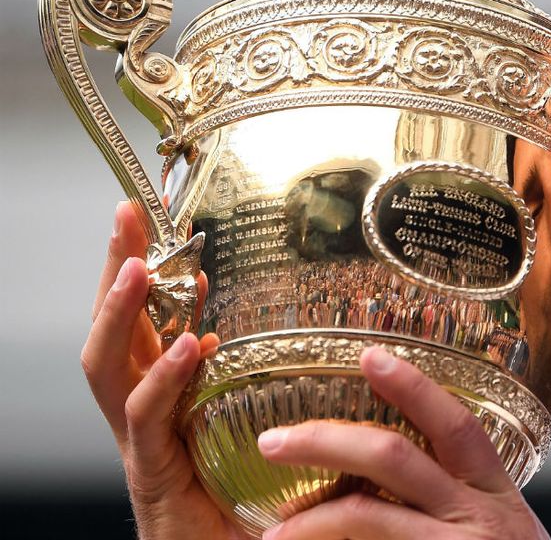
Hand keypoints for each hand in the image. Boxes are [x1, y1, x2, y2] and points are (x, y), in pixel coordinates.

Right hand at [82, 202, 247, 539]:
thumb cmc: (247, 498)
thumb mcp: (255, 422)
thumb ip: (256, 381)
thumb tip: (274, 331)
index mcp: (166, 394)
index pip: (144, 319)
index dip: (141, 268)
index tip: (147, 217)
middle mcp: (143, 411)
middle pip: (114, 329)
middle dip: (115, 270)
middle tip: (125, 218)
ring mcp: (141, 441)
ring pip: (109, 367)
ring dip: (120, 315)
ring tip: (136, 269)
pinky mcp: (153, 473)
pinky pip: (147, 418)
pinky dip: (163, 379)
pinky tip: (188, 347)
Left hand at [256, 346, 550, 539]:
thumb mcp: (502, 528)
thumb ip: (462, 496)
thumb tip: (390, 466)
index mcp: (494, 493)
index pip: (455, 425)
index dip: (413, 386)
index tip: (369, 356)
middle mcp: (478, 516)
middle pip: (396, 459)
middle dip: (328, 441)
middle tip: (273, 441)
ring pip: (371, 517)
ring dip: (312, 518)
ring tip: (270, 531)